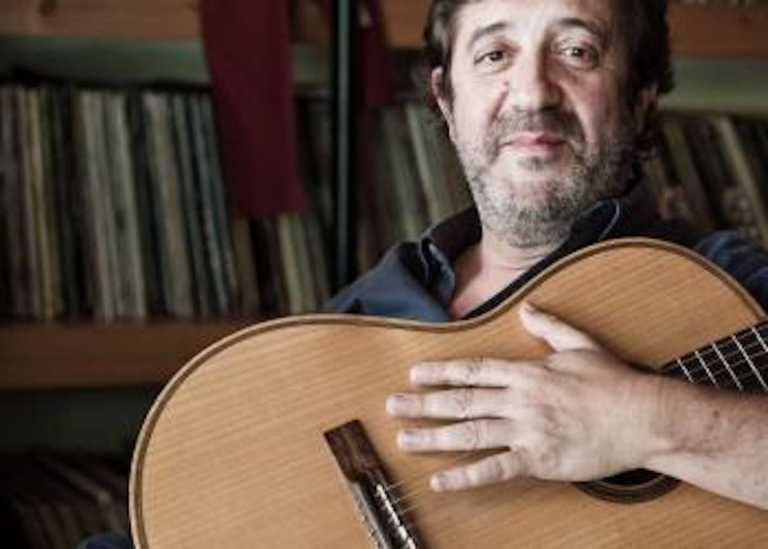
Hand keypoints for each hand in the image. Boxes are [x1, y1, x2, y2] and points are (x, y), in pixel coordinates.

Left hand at [386, 303, 665, 491]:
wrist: (644, 417)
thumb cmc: (613, 382)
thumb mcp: (580, 344)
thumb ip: (549, 326)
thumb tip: (526, 308)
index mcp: (526, 372)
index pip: (473, 370)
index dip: (441, 373)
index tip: (414, 374)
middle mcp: (520, 399)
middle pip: (462, 401)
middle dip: (424, 403)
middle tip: (393, 406)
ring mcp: (527, 430)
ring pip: (471, 433)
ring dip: (434, 436)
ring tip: (405, 439)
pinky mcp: (540, 460)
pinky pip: (496, 468)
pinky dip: (466, 476)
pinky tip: (441, 481)